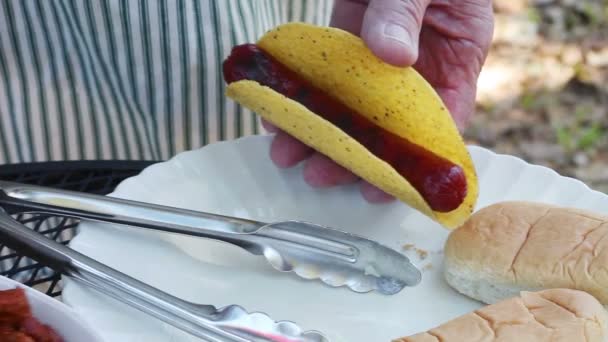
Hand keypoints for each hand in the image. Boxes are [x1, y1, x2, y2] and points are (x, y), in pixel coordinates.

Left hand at [265, 0, 493, 202]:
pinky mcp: (347, 39)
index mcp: (457, 54)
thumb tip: (392, 56)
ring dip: (320, 132)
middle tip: (322, 177)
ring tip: (287, 155)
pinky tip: (279, 111)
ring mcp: (379, 54)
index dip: (413, 160)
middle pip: (388, 125)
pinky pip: (324, 74)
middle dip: (354, 156)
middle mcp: (419, 63)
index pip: (441, 120)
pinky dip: (303, 93)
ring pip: (351, 106)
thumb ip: (406, 11)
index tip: (383, 185)